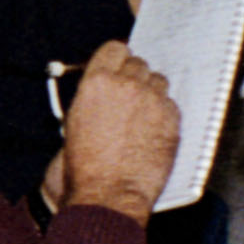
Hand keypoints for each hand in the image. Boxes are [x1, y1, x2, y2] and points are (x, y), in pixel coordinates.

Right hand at [58, 45, 179, 218]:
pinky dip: (163, 114)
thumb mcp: (73, 124)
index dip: (116, 59)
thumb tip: (102, 93)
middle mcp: (126, 85)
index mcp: (96, 83)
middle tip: (128, 98)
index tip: (118, 67)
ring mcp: (152, 101)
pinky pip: (171, 104)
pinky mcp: (171, 119)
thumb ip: (90, 99)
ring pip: (158, 80)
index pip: (115, 49)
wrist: (107, 195)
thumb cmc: (84, 167)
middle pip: (138, 63)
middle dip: (134, 78)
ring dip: (151, 93)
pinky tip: (152, 131)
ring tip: (141, 116)